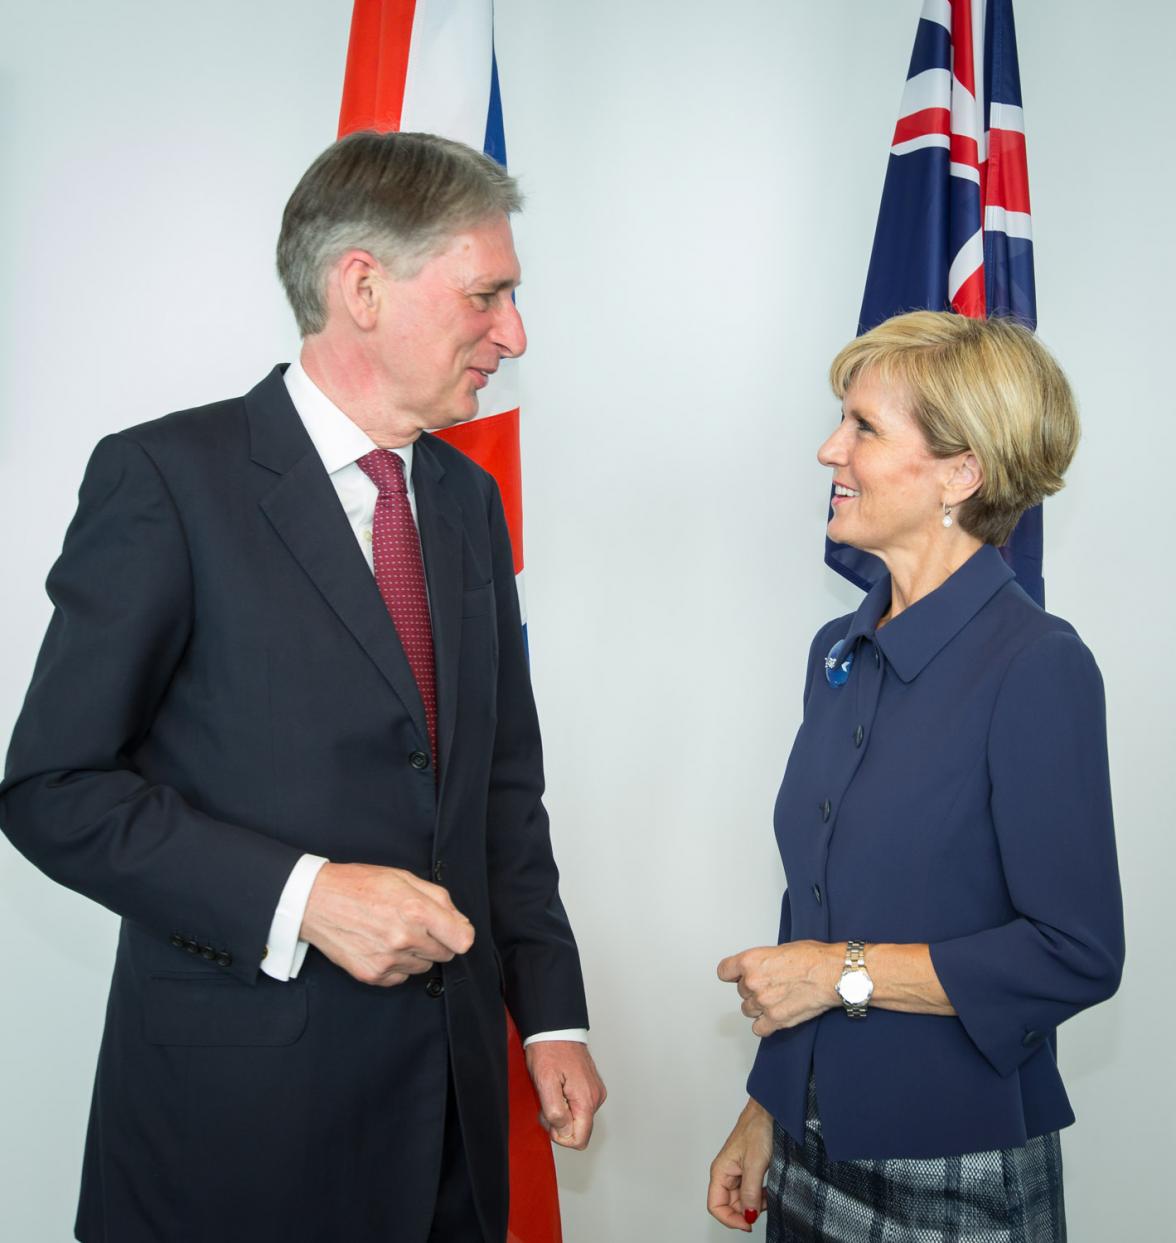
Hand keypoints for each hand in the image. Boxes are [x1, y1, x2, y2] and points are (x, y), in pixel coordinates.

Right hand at [300, 862, 473, 985]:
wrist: (316, 901)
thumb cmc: (360, 885)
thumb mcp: (404, 878)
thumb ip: (439, 899)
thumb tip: (460, 922)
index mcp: (415, 910)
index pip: (462, 940)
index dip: (460, 934)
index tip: (454, 930)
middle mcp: (404, 938)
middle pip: (445, 954)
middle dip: (437, 940)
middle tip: (415, 924)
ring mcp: (387, 960)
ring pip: (423, 967)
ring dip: (416, 953)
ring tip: (393, 932)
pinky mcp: (372, 975)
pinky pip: (401, 977)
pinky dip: (397, 966)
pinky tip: (380, 945)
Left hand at [524, 1040, 606, 1149]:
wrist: (555, 1028)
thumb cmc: (549, 1050)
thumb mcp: (545, 1082)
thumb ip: (555, 1111)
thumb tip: (564, 1131)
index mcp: (586, 1099)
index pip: (580, 1140)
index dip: (560, 1136)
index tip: (549, 1118)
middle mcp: (595, 1097)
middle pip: (578, 1130)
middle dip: (559, 1122)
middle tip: (546, 1101)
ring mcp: (595, 1091)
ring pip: (578, 1118)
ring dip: (562, 1111)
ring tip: (551, 1090)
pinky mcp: (591, 1086)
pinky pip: (578, 1106)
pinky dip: (566, 1102)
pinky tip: (558, 1087)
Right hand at [708, 1098, 772, 1230]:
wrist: (769, 1110)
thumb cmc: (758, 1128)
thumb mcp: (756, 1163)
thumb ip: (750, 1192)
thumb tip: (747, 1216)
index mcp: (720, 1171)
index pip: (715, 1206)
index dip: (730, 1219)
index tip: (748, 1223)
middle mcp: (726, 1173)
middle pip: (729, 1205)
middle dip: (745, 1212)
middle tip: (762, 1208)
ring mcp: (737, 1171)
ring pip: (741, 1199)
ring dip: (754, 1204)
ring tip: (767, 1198)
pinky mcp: (748, 1169)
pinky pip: (750, 1191)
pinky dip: (759, 1196)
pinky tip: (769, 1192)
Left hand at [717, 941, 839, 1035]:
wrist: (833, 973)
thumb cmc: (813, 958)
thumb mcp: (779, 949)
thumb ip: (762, 962)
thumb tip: (759, 969)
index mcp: (751, 961)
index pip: (724, 971)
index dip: (732, 974)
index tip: (736, 976)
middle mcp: (753, 982)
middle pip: (741, 991)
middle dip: (753, 989)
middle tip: (772, 985)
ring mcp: (763, 1002)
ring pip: (748, 1010)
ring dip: (758, 1007)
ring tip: (776, 999)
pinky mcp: (775, 1020)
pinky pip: (759, 1028)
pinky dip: (765, 1025)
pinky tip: (774, 1017)